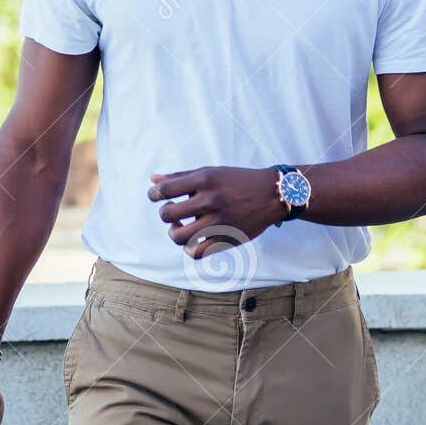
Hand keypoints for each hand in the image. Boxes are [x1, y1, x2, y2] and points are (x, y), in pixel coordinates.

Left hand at [147, 165, 286, 255]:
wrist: (273, 194)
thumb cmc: (238, 181)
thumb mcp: (211, 172)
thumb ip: (181, 177)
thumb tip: (152, 179)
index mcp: (206, 180)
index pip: (166, 189)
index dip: (154, 194)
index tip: (155, 196)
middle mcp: (211, 200)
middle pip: (168, 214)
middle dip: (165, 213)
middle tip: (171, 211)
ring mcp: (219, 222)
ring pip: (179, 237)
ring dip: (173, 233)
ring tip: (178, 226)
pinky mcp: (226, 239)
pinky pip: (197, 252)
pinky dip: (188, 248)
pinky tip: (191, 240)